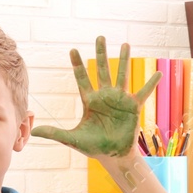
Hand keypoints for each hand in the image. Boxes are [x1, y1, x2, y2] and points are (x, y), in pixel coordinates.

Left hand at [32, 37, 159, 157]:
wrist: (113, 155)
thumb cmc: (93, 146)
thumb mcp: (72, 139)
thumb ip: (55, 133)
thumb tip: (33, 131)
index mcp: (90, 101)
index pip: (82, 78)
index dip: (77, 64)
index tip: (73, 50)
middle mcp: (105, 96)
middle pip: (101, 69)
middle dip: (101, 53)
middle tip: (100, 37)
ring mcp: (120, 100)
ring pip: (121, 75)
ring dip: (123, 60)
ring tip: (125, 44)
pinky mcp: (133, 107)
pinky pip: (143, 92)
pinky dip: (151, 84)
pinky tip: (158, 73)